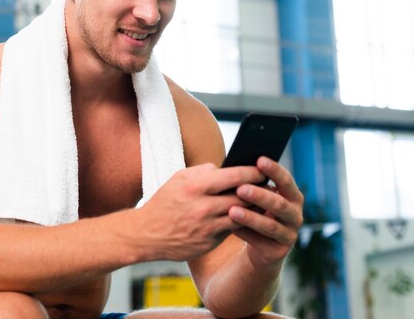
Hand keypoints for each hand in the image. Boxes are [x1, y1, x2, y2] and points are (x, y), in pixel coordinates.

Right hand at [136, 163, 265, 261]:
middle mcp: (203, 207)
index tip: (262, 169)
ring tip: (261, 201)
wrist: (145, 235)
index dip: (252, 172)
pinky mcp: (208, 243)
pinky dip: (239, 223)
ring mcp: (206, 227)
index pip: (234, 176)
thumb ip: (203, 171)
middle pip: (242, 196)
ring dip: (252, 208)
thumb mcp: (178, 179)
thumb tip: (225, 168)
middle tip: (268, 185)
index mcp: (195, 187)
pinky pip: (230, 230)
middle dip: (257, 190)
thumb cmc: (163, 203)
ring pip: (240, 215)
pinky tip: (246, 217)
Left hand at [228, 156, 303, 267]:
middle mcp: (296, 214)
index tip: (259, 159)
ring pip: (270, 225)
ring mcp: (290, 234)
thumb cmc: (256, 212)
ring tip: (232, 211)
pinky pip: (261, 242)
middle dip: (260, 195)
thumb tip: (233, 168)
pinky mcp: (280, 252)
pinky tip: (231, 228)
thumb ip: (252, 185)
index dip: (275, 170)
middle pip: (280, 204)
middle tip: (241, 188)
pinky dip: (246, 234)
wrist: (260, 247)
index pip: (286, 180)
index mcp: (293, 196)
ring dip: (251, 217)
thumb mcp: (257, 199)